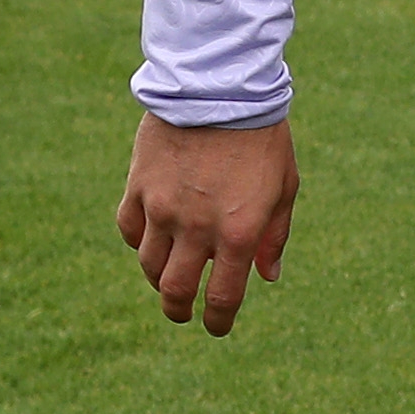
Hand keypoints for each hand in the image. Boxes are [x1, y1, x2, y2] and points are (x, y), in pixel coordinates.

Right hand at [117, 115, 299, 333]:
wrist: (219, 86)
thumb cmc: (261, 138)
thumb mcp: (284, 187)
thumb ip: (274, 236)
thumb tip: (267, 276)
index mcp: (237, 233)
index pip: (222, 297)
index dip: (217, 320)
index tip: (216, 326)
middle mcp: (196, 228)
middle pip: (175, 290)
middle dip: (178, 309)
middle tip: (182, 312)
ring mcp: (162, 208)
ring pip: (148, 264)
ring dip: (157, 278)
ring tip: (167, 276)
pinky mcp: (139, 186)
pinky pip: (130, 229)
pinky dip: (138, 241)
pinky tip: (150, 238)